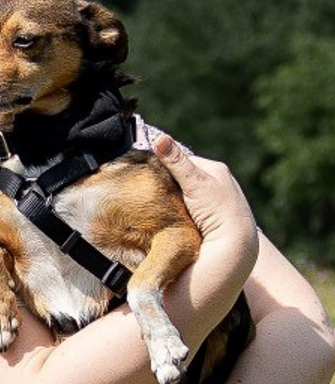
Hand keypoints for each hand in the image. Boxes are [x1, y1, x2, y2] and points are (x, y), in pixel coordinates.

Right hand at [154, 135, 257, 269]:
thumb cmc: (218, 209)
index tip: (149, 175)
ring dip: (173, 200)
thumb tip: (160, 138)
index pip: (183, 161)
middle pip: (183, 178)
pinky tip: (171, 217)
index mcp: (216, 169)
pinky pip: (189, 210)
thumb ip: (176, 161)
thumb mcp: (195, 182)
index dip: (165, 166)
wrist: (235, 245)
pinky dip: (179, 212)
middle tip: (151, 191)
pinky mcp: (211, 218)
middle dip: (169, 184)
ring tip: (159, 205)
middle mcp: (218, 183)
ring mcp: (215, 202)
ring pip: (185, 195)